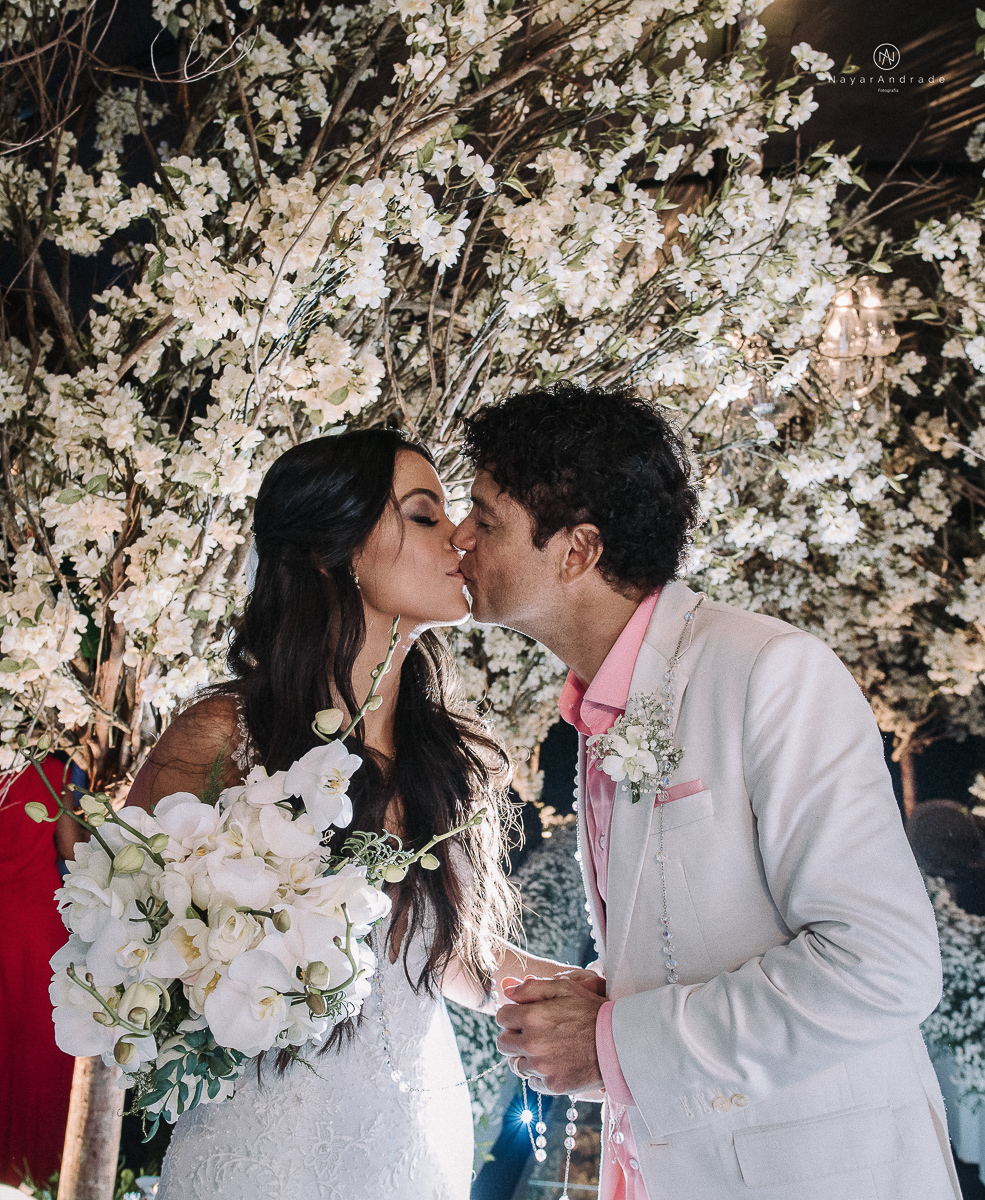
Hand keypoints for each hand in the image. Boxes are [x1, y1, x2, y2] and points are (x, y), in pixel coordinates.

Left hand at [496, 973, 605, 1094]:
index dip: (512, 1014)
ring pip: (516, 1064)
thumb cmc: (591, 1011)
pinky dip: (539, 1074)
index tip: (523, 1016)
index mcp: (532, 1017)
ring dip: (525, 1056)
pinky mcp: (552, 1085)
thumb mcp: (565, 987)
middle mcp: (532, 1044)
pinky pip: (533, 1081)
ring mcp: (541, 1067)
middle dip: (513, 1036)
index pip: (502, 1017)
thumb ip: (532, 987)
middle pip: (503, 1043)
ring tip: (546, 1048)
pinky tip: (555, 1062)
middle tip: (531, 1033)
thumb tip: (508, 991)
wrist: (618, 1042)